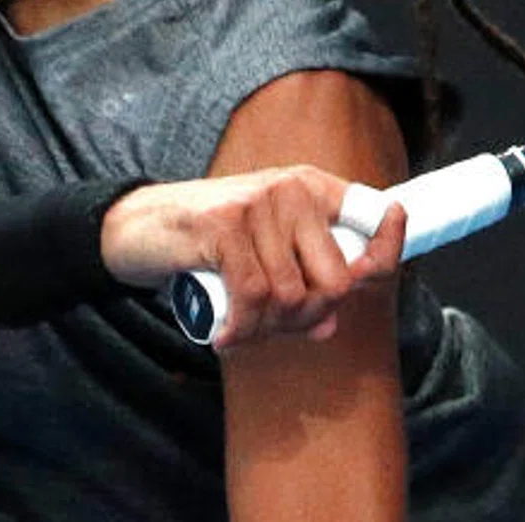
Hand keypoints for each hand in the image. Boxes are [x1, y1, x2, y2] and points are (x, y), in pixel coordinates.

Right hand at [98, 166, 405, 347]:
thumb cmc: (209, 244)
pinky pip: (253, 297)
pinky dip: (243, 329)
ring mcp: (259, 204)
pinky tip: (226, 336)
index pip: (372, 214)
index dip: (386, 251)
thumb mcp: (263, 251)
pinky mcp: (224, 225)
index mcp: (312, 187)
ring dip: (267, 330)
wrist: (137, 225)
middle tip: (273, 327)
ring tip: (242, 329)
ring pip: (292, 296)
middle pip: (335, 279)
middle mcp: (292, 189)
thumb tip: (330, 327)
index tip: (373, 275)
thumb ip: (298, 281)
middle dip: (308, 318)